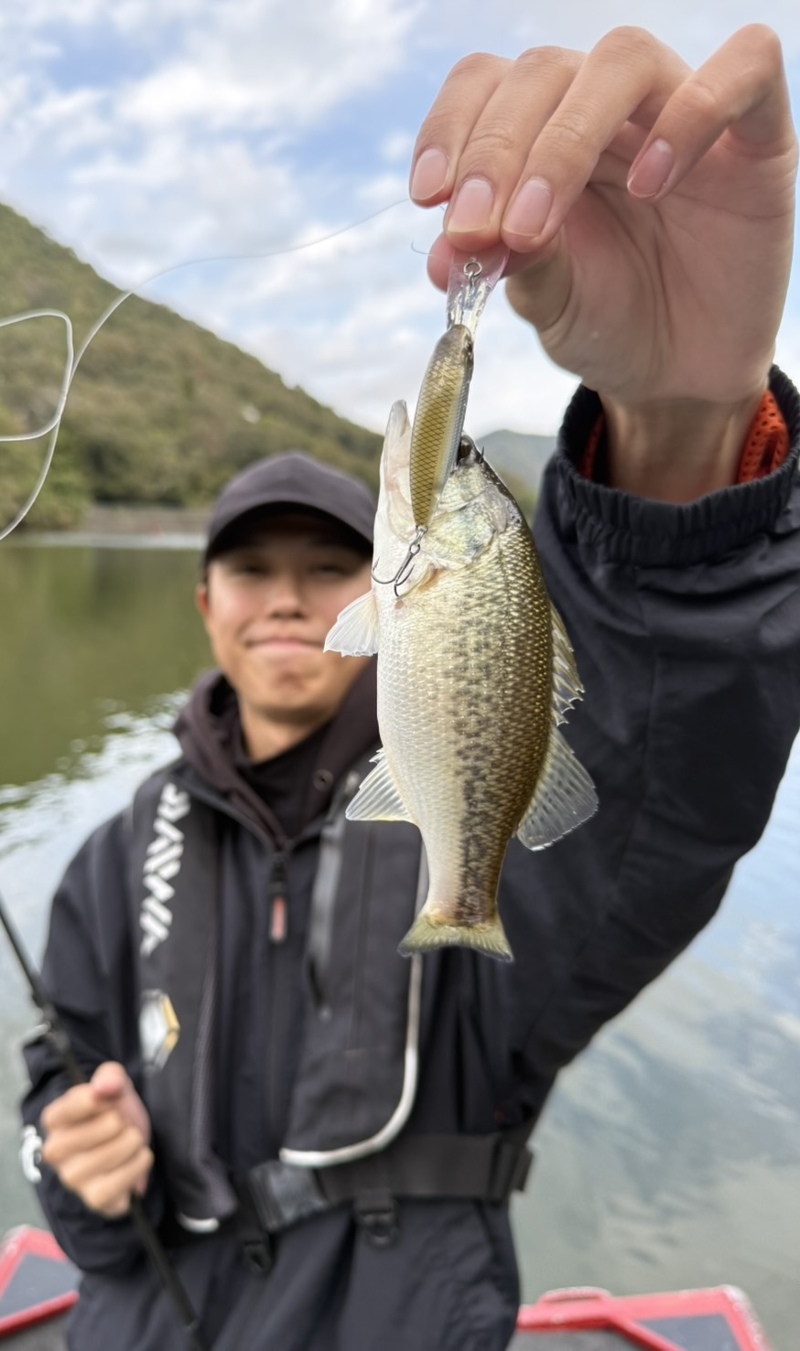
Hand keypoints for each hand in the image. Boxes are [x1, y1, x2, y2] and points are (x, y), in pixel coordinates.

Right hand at [41, 1062, 152, 1218]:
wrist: (129, 1145)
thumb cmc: (114, 1113)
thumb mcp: (114, 1084)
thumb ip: (110, 1076)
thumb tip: (105, 1086)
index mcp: (54, 1119)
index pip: (79, 1102)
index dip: (105, 1099)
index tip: (110, 1101)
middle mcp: (54, 1151)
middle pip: (109, 1125)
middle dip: (125, 1122)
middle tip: (120, 1126)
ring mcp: (72, 1178)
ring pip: (117, 1153)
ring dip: (134, 1143)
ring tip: (130, 1142)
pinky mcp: (94, 1199)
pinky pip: (121, 1182)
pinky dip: (137, 1168)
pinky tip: (135, 1160)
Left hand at [411, 27, 797, 496]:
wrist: (678, 377)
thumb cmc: (609, 323)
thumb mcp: (548, 301)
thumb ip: (511, 263)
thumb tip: (449, 249)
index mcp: (540, 136)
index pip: (487, 84)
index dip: (452, 127)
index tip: (430, 197)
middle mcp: (605, 110)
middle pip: (543, 71)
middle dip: (498, 150)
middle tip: (482, 227)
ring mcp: (681, 112)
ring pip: (624, 58)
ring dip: (566, 138)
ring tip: (539, 220)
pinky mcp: (756, 137)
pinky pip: (746, 69)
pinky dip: (694, 112)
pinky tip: (651, 182)